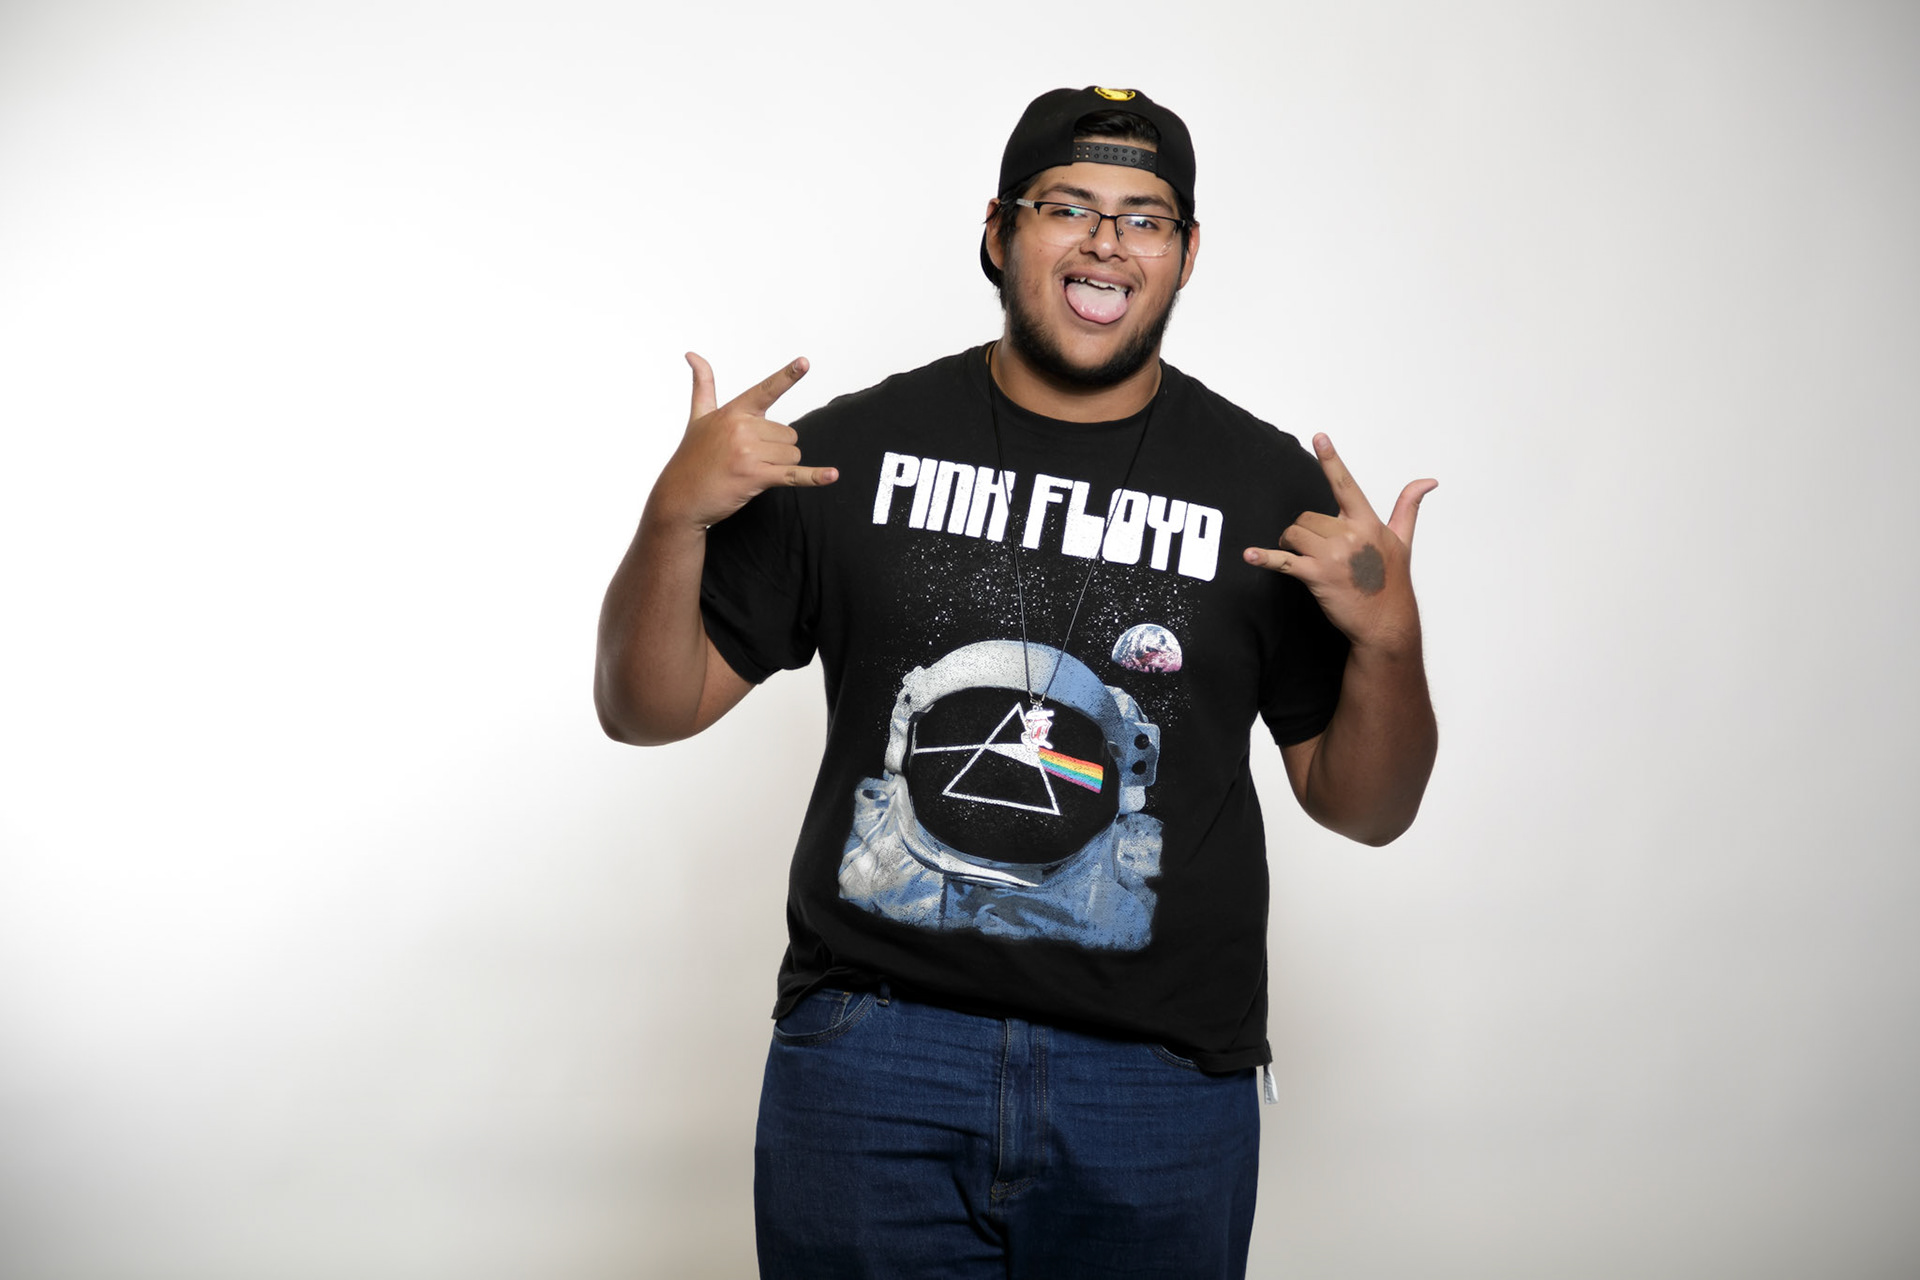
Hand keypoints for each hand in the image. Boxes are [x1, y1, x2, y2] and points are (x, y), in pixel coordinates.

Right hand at [648, 352, 837, 530]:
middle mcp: (742, 428)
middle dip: (776, 450)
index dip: (787, 375)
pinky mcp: (755, 476)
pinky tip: (832, 476)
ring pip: (792, 455)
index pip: (766, 390)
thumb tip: (692, 354)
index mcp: (733, 412)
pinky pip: (793, 475)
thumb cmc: (691, 458)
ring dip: (778, 467)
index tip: (805, 362)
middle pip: (789, 435)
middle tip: (747, 460)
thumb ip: (703, 385)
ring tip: (749, 472)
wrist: (679, 498)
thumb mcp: (698, 417)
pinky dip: (814, 477)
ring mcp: (749, 452)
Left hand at [1243, 433, 1435, 652]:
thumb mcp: (1403, 540)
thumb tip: (1428, 481)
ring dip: (1289, 544)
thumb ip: (1408, 506)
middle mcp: (1350, 535)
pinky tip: (1249, 556)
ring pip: (1294, 534)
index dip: (1331, 460)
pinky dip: (1265, 558)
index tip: (1319, 437)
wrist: (1386, 622)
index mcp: (1367, 523)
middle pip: (1308, 517)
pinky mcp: (1317, 576)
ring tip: (1300, 557)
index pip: (1345, 485)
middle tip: (1313, 548)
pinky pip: (1284, 562)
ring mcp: (1333, 556)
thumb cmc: (1393, 581)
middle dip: (1304, 531)